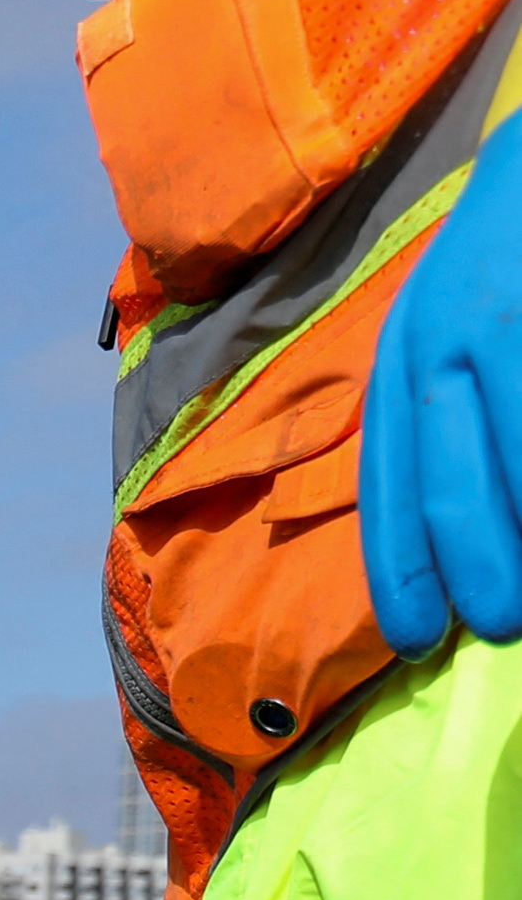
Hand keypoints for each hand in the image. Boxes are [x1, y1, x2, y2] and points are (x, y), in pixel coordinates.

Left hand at [366, 154, 521, 651]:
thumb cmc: (504, 260)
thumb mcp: (445, 334)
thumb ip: (441, 423)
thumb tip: (450, 535)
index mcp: (402, 362)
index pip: (391, 486)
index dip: (403, 571)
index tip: (419, 639)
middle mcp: (442, 345)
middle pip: (454, 487)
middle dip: (481, 571)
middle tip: (504, 625)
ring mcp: (504, 325)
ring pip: (515, 461)